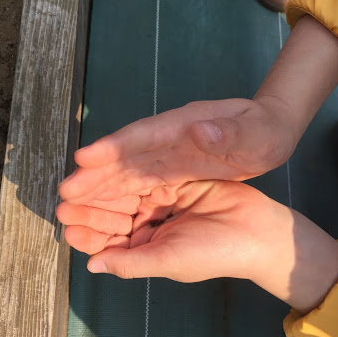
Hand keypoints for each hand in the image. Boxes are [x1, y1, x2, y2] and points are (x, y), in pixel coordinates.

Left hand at [57, 180, 337, 313]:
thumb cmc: (213, 253)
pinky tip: (104, 171)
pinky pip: (144, 177)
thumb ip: (130, 263)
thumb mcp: (168, 261)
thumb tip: (91, 266)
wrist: (256, 232)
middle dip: (88, 211)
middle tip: (63, 204)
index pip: (111, 243)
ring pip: (124, 195)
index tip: (66, 229)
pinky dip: (124, 176)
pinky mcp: (173, 179)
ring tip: (76, 188)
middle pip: (113, 216)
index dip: (88, 237)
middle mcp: (150, 224)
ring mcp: (161, 201)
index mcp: (148, 247)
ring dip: (100, 192)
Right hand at [59, 16, 337, 205]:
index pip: (143, 134)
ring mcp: (171, 153)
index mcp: (186, 125)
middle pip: (128, 155)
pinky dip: (123, 196)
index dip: (113, 146)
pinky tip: (108, 211)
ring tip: (75, 205)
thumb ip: (230, 132)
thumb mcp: (257, 132)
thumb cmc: (266, 129)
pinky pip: (143, 183)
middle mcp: (171, 138)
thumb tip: (199, 130)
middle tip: (66, 192)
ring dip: (103, 187)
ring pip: (130, 171)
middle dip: (97, 173)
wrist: (272, 130)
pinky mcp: (175, 168)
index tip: (83, 158)